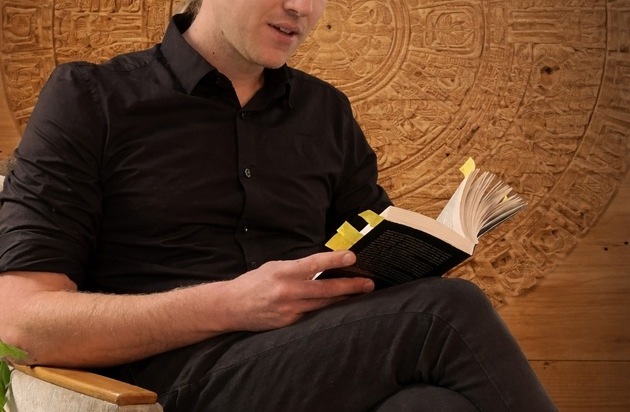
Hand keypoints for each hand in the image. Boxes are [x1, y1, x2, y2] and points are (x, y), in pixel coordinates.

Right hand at [219, 250, 373, 331]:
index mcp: (282, 272)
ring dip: (344, 299)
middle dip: (350, 286)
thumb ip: (298, 267)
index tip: (352, 256)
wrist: (230, 307)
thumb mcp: (274, 266)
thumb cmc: (254, 283)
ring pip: (323, 305)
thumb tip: (324, 265)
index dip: (334, 260)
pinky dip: (328, 311)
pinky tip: (341, 308)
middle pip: (325, 289)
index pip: (313, 264)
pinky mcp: (289, 324)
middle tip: (368, 283)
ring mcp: (288, 310)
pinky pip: (313, 317)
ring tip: (361, 294)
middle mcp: (287, 291)